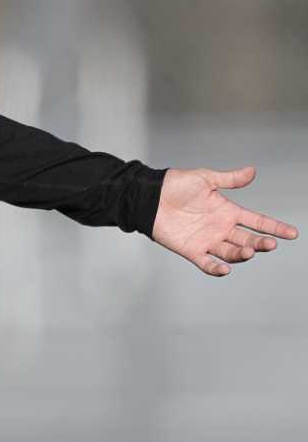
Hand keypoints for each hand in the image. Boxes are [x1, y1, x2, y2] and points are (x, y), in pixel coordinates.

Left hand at [151, 166, 296, 275]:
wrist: (149, 196)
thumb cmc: (176, 185)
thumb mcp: (205, 179)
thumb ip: (229, 179)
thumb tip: (253, 171)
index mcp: (228, 211)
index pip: (257, 221)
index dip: (275, 227)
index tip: (292, 233)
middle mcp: (221, 229)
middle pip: (248, 239)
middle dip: (261, 243)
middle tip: (270, 244)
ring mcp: (207, 241)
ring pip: (231, 253)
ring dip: (242, 255)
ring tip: (250, 252)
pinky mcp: (191, 250)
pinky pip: (206, 263)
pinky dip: (216, 268)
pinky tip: (225, 269)